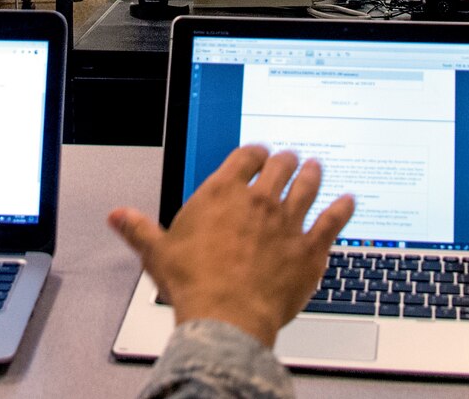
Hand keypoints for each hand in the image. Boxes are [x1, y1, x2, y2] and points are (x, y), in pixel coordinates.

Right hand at [109, 145, 354, 348]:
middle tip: (290, 158)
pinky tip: (350, 201)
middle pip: (280, 166)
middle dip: (286, 159)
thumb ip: (139, 228)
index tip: (258, 153)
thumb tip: (118, 216)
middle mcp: (260, 201)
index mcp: (223, 193)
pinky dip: (344, 209)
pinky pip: (333, 221)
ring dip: (314, 174)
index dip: (254, 151)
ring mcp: (288, 222)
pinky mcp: (310, 248)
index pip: (245, 156)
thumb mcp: (157, 252)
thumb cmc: (194, 285)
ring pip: (309, 186)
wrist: (227, 318)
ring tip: (316, 167)